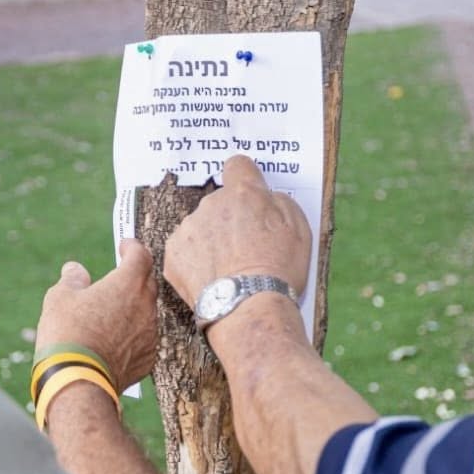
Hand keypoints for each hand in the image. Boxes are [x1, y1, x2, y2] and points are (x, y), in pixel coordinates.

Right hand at [35, 239, 156, 392]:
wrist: (78, 382)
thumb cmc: (67, 333)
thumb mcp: (60, 298)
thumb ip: (72, 279)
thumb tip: (76, 270)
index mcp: (128, 284)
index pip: (141, 255)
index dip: (132, 247)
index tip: (124, 246)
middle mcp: (146, 306)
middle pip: (148, 282)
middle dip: (136, 275)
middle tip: (119, 276)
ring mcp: (150, 334)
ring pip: (147, 312)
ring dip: (134, 306)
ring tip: (112, 311)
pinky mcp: (148, 358)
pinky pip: (144, 338)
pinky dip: (133, 333)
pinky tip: (114, 340)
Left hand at [163, 154, 312, 310]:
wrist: (249, 307)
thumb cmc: (280, 269)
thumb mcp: (299, 229)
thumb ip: (280, 202)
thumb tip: (266, 197)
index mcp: (244, 193)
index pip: (238, 165)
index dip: (245, 179)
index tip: (249, 196)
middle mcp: (212, 204)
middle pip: (219, 201)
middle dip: (231, 217)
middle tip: (246, 247)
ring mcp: (189, 228)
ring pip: (201, 225)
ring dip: (212, 239)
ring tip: (229, 269)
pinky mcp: (173, 254)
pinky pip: (185, 249)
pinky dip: (196, 261)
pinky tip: (213, 278)